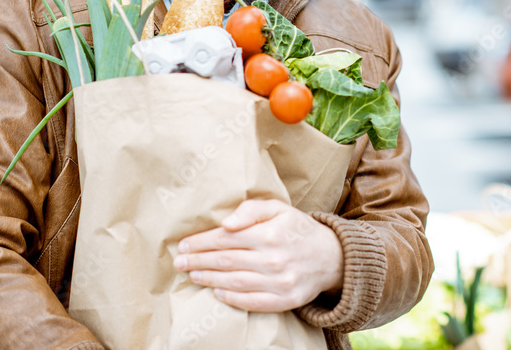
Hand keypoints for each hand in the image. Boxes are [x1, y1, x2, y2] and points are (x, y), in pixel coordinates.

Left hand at [173, 199, 343, 312]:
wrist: (331, 257)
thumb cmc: (297, 229)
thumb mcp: (278, 208)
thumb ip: (251, 210)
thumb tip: (226, 223)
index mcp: (270, 233)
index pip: (226, 238)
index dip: (202, 242)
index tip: (184, 244)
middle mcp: (274, 259)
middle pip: (226, 261)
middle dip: (198, 261)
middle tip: (179, 262)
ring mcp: (280, 282)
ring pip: (234, 282)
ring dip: (209, 280)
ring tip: (192, 275)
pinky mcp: (285, 300)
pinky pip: (252, 302)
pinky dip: (231, 299)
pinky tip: (216, 292)